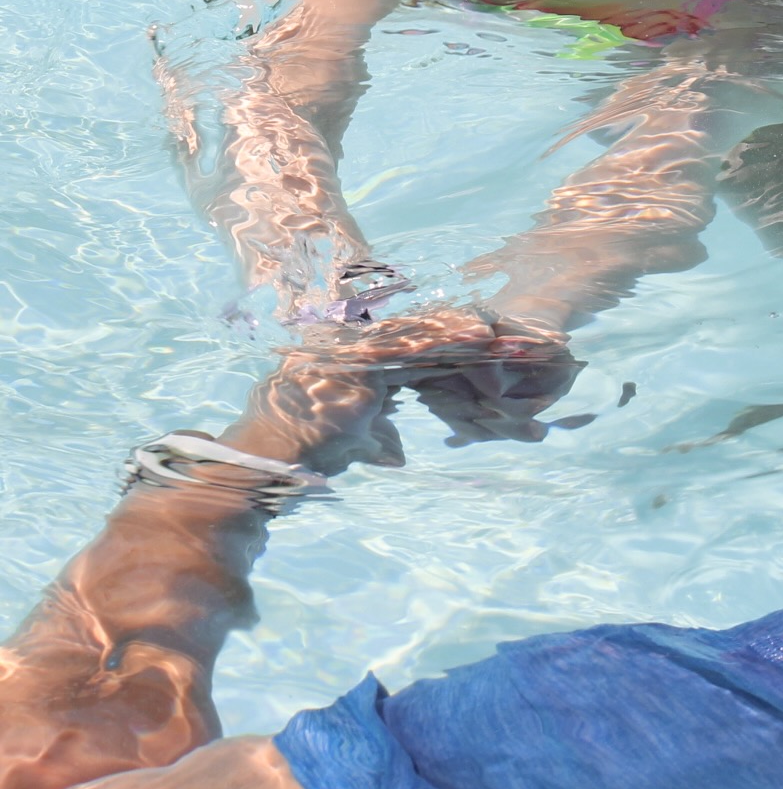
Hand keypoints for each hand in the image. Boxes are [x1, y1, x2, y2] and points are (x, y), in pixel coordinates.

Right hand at [274, 309, 587, 451]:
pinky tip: (479, 336)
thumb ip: (377, 437)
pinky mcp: (362, 360)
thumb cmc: (308, 455)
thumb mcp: (354, 441)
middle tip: (501, 328)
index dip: (446, 342)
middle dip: (459, 330)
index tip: (482, 341)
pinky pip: (414, 343)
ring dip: (463, 328)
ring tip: (501, 326)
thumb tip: (397, 453)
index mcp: (356, 359)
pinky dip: (449, 338)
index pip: (409, 344)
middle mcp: (356, 345)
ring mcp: (358, 347)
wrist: (275, 461)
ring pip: (421, 330)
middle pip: (418, 330)